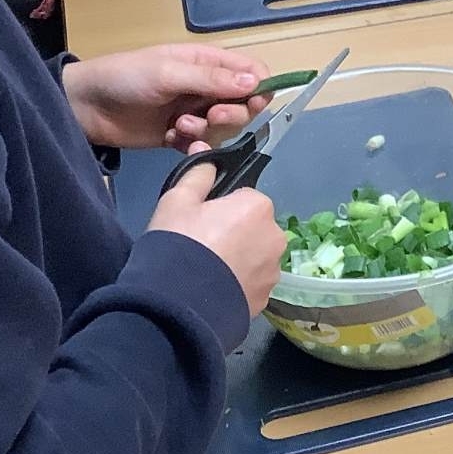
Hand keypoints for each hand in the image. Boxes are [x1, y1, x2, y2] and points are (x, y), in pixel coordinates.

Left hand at [63, 45, 273, 150]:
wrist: (85, 107)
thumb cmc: (126, 78)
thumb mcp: (169, 73)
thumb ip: (212, 79)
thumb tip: (258, 83)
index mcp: (207, 62)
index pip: (252, 72)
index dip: (258, 88)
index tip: (251, 102)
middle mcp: (206, 87)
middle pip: (243, 104)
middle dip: (231, 113)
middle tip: (209, 116)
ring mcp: (193, 112)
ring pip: (224, 127)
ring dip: (207, 130)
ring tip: (178, 128)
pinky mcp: (179, 136)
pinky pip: (203, 146)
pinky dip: (195, 148)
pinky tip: (175, 143)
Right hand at [147, 148, 283, 317]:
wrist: (177, 303)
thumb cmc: (178, 243)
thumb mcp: (177, 200)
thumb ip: (197, 173)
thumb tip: (204, 150)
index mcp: (259, 206)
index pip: (243, 198)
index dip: (219, 208)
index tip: (200, 221)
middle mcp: (275, 236)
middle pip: (253, 228)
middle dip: (233, 234)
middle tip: (200, 247)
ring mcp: (273, 271)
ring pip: (255, 256)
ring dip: (238, 260)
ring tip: (206, 271)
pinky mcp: (265, 299)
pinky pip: (252, 283)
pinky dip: (237, 284)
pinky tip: (214, 289)